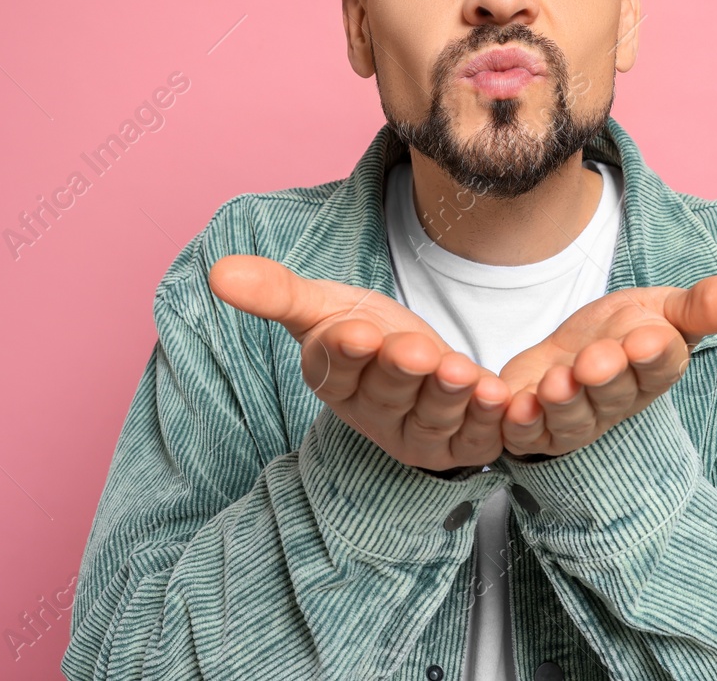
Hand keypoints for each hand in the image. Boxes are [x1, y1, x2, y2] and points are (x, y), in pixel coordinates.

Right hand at [208, 255, 512, 470]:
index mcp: (333, 379)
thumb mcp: (325, 305)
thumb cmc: (366, 332)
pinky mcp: (460, 445)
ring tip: (461, 371)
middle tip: (416, 350)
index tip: (358, 333)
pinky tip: (499, 396)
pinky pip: (476, 437)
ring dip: (448, 395)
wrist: (422, 360)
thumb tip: (217, 271)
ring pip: (432, 415)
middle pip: (387, 392)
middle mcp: (373, 414)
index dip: (347, 353)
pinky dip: (490, 419)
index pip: (335, 369)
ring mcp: (417, 433)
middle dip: (402, 370)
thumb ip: (278, 292)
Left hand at [498, 276, 716, 457]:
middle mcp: (614, 403)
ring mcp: (572, 420)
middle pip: (611, 396)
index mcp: (653, 372)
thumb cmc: (623, 330)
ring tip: (555, 381)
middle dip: (603, 379)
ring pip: (569, 421)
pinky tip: (509, 402)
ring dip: (561, 403)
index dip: (652, 355)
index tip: (646, 338)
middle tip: (594, 360)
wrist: (571, 346)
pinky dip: (515, 423)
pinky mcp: (531, 428)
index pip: (659, 367)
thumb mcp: (661, 308)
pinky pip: (523, 434)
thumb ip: (699, 306)